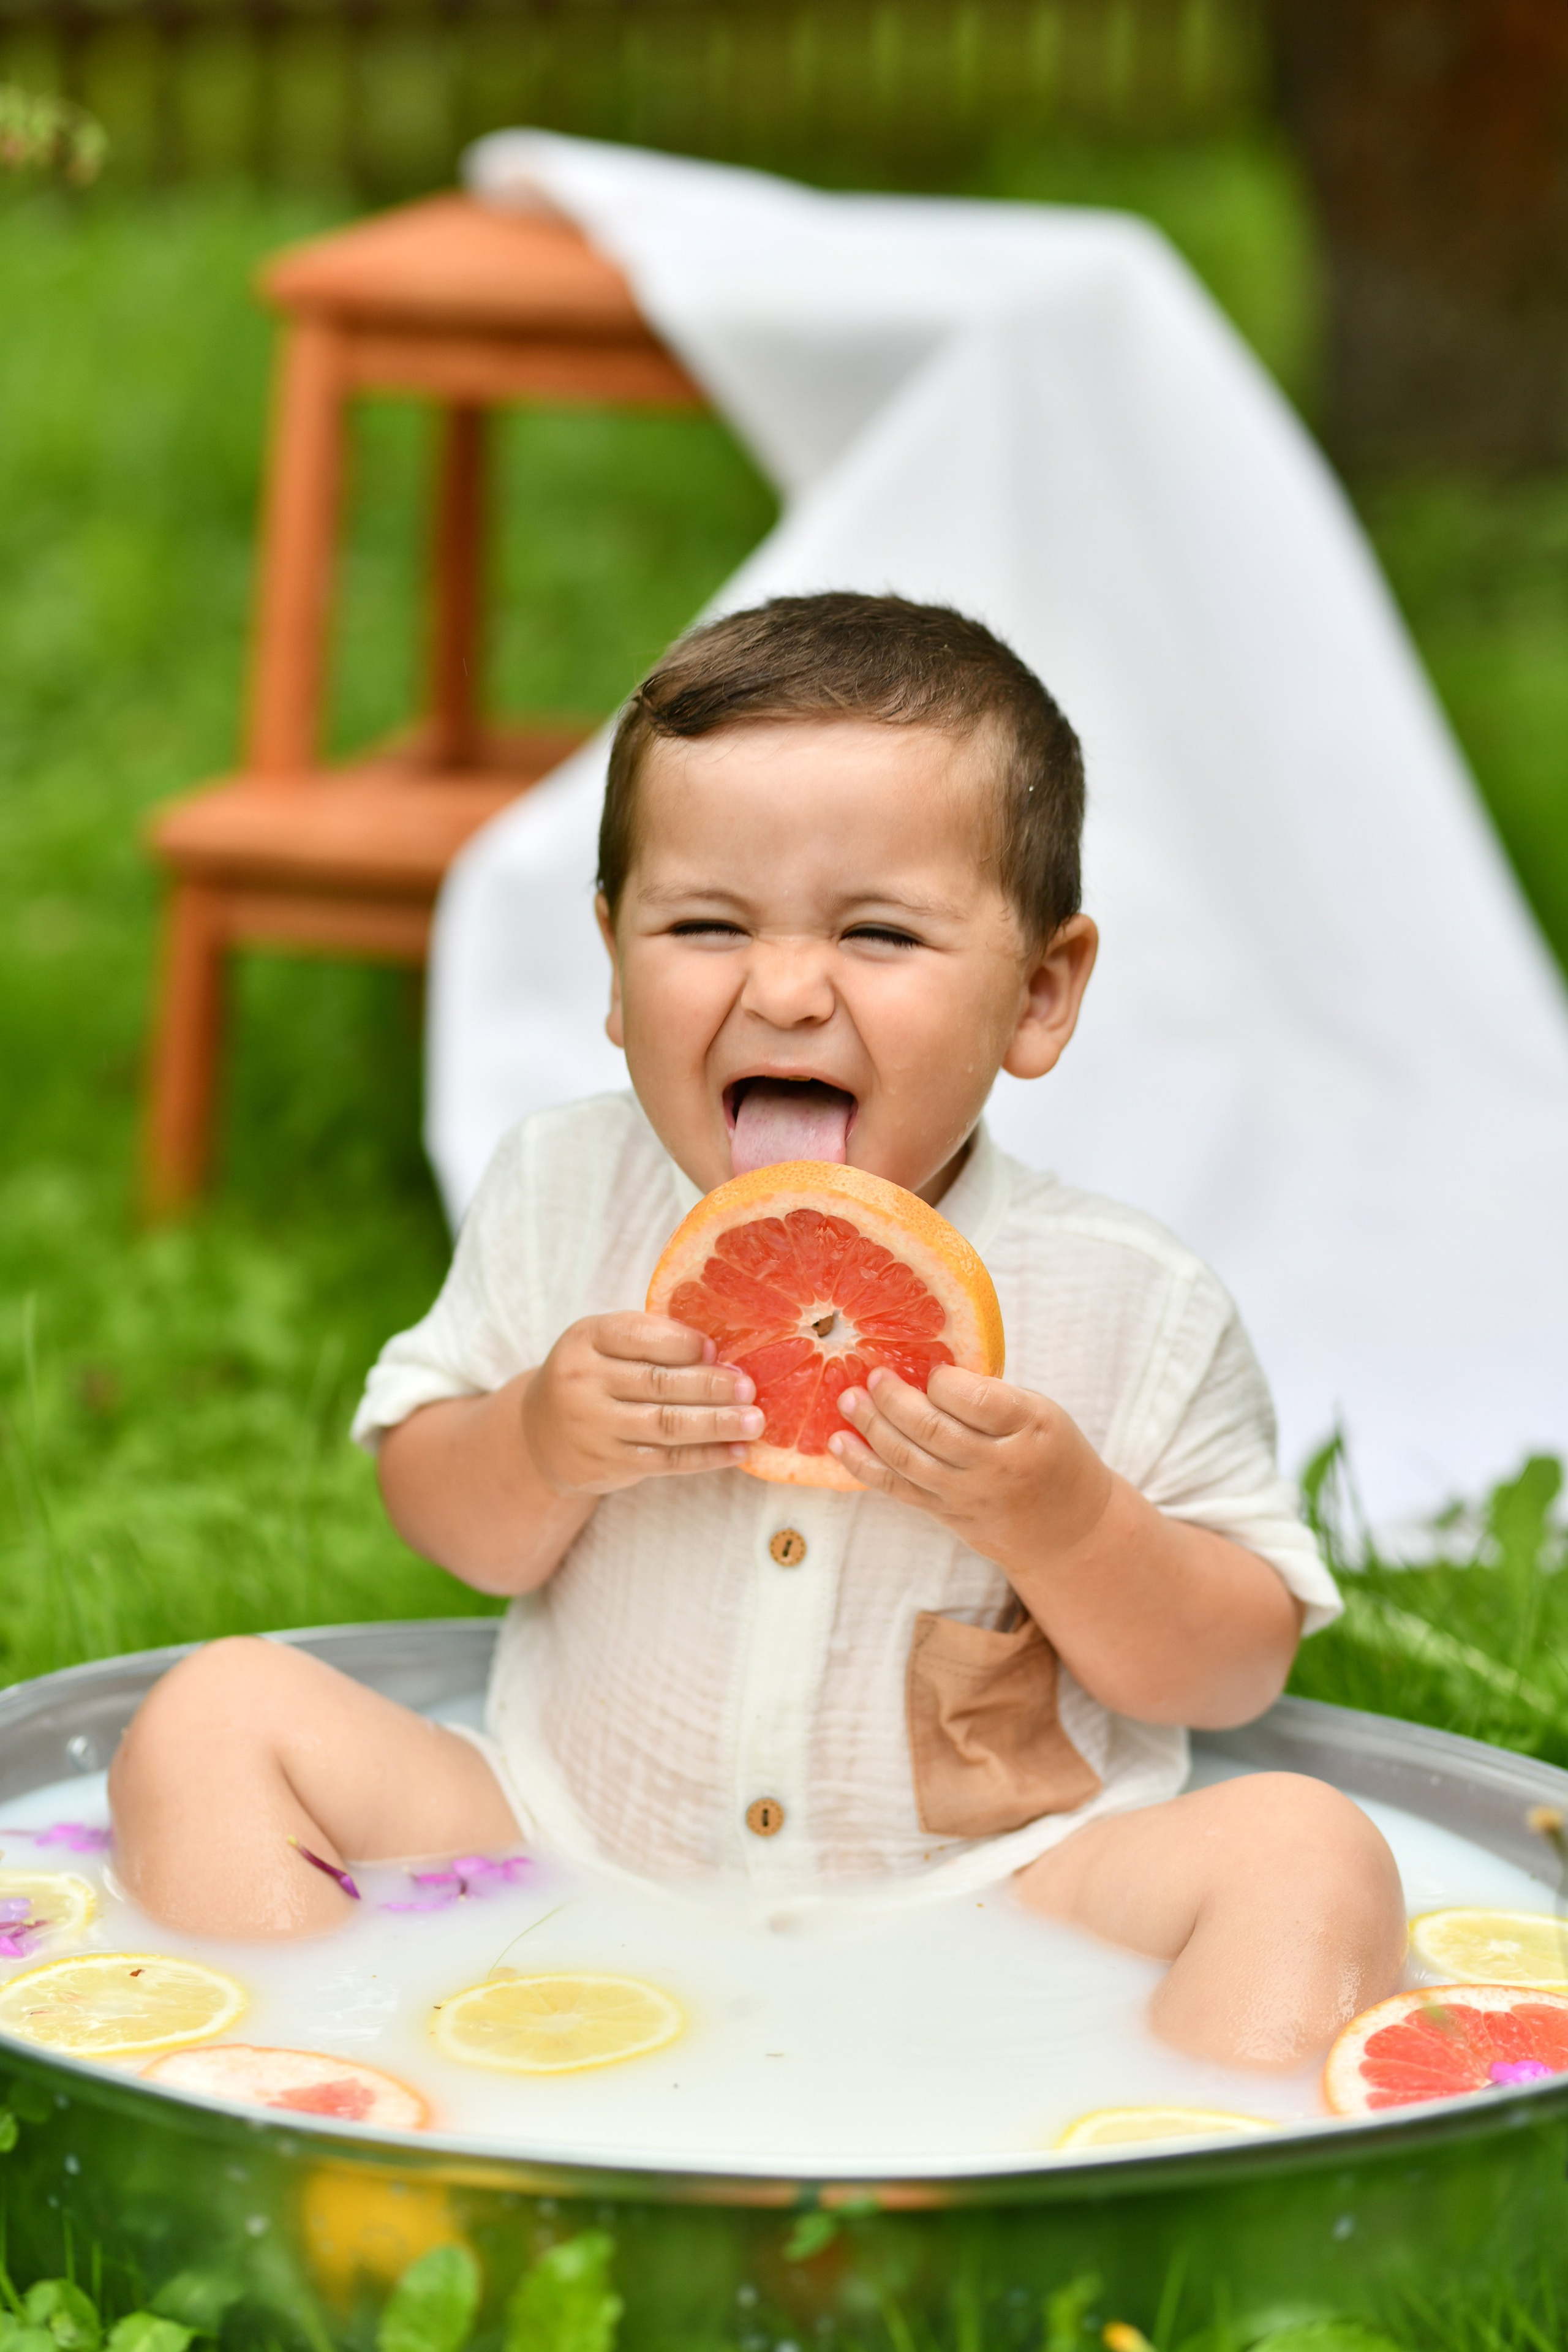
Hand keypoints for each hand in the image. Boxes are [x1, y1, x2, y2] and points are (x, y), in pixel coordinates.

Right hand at [522, 1313, 762, 1497]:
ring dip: (716, 1423)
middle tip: (749, 1387)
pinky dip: (705, 1456)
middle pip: (657, 1382)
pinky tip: (735, 1451)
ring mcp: (592, 1426)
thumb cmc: (595, 1377)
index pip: (638, 1336)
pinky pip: (665, 1460)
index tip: (718, 1350)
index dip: (683, 1344)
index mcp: (587, 1338)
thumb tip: (723, 1353)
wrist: (541, 1434)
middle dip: (710, 1385)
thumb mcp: (606, 1345)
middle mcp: (583, 1380)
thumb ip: (652, 1341)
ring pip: (665, 1425)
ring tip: (754, 1420)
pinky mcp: (606, 1464)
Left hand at [829, 1364, 1112, 1571]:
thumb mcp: (1041, 1413)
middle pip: (933, 1430)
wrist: (1067, 1530)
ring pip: (908, 1460)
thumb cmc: (1051, 1455)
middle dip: (893, 1399)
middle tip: (873, 1376)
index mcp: (1029, 1428)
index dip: (944, 1380)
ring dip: (870, 1427)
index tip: (933, 1369)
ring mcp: (968, 1496)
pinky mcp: (946, 1515)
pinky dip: (864, 1465)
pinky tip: (840, 1443)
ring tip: (848, 1400)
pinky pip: (897, 1489)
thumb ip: (993, 1394)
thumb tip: (926, 1369)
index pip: (975, 1399)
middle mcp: (997, 1466)